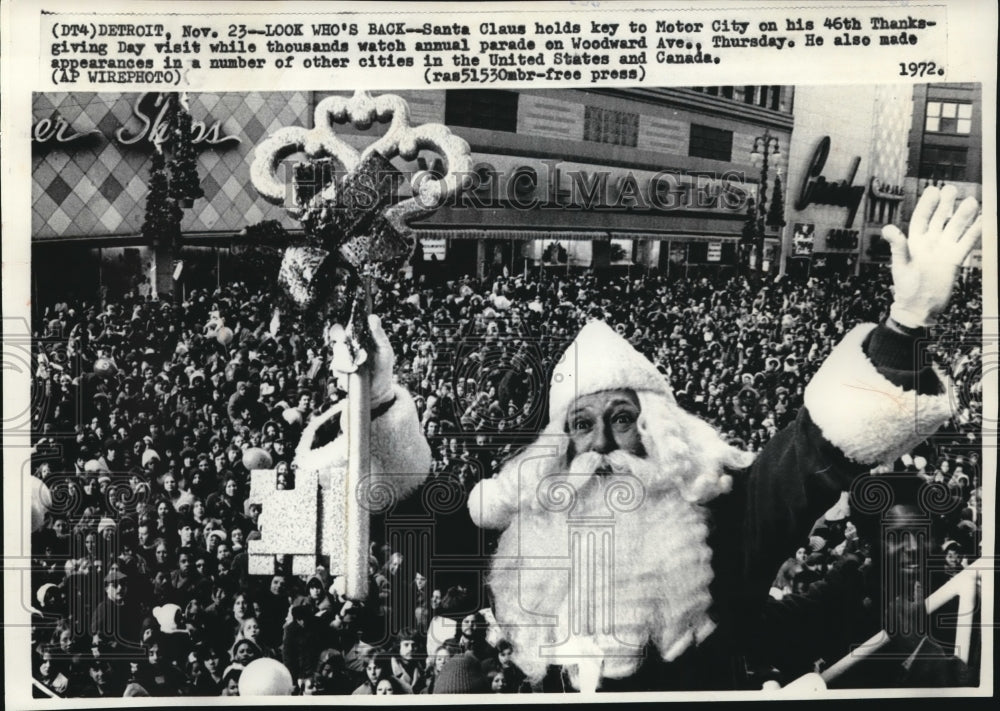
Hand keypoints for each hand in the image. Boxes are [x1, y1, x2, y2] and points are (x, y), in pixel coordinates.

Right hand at [329, 315, 394, 407]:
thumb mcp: (384, 350)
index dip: (346, 324)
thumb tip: (373, 317)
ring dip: (347, 357)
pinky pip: (336, 364)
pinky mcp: (339, 370)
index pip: (348, 326)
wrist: (378, 390)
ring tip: (358, 365)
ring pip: (337, 350)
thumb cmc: (383, 367)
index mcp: (360, 338)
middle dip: (343, 339)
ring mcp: (343, 357)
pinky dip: (345, 367)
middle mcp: (350, 345)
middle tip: (348, 342)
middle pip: (338, 335)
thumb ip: (378, 334)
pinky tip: (353, 371)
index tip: (347, 327)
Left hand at [883, 185, 980, 327]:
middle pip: (939, 219)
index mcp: (914, 242)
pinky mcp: (955, 260)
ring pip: (955, 228)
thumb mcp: (900, 265)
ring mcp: (943, 250)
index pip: (921, 219)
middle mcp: (930, 243)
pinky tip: (983, 221)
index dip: (927, 205)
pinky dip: (975, 232)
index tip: (933, 190)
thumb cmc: (906, 287)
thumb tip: (888, 228)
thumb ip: (898, 246)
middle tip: (952, 189)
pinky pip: (966, 243)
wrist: (919, 307)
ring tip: (972, 201)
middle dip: (945, 205)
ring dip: (963, 216)